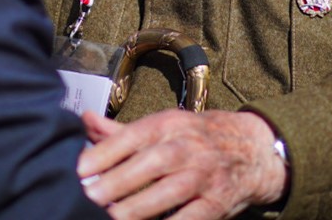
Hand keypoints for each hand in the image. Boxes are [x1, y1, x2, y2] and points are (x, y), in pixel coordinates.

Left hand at [76, 109, 286, 219]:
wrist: (252, 149)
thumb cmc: (197, 138)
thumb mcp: (164, 127)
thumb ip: (121, 132)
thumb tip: (84, 121)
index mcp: (169, 124)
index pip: (134, 136)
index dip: (106, 153)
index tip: (80, 170)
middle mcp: (188, 146)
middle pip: (150, 163)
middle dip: (116, 182)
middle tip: (87, 197)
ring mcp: (204, 175)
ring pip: (169, 191)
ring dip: (138, 208)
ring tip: (109, 218)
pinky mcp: (217, 202)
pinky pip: (191, 216)